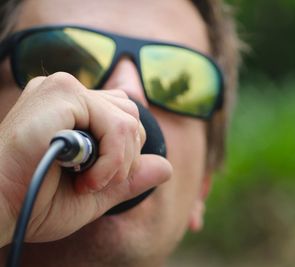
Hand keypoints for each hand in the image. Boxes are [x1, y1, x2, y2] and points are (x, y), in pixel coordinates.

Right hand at [0, 72, 171, 246]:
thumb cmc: (35, 202)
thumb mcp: (95, 194)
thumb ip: (129, 178)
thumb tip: (167, 168)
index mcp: (72, 111)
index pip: (124, 118)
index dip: (124, 155)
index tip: (96, 182)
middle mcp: (68, 94)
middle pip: (131, 115)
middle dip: (126, 158)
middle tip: (95, 184)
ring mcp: (64, 89)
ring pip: (128, 118)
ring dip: (119, 161)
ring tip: (90, 182)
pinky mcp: (62, 93)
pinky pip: (117, 123)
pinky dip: (113, 158)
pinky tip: (87, 178)